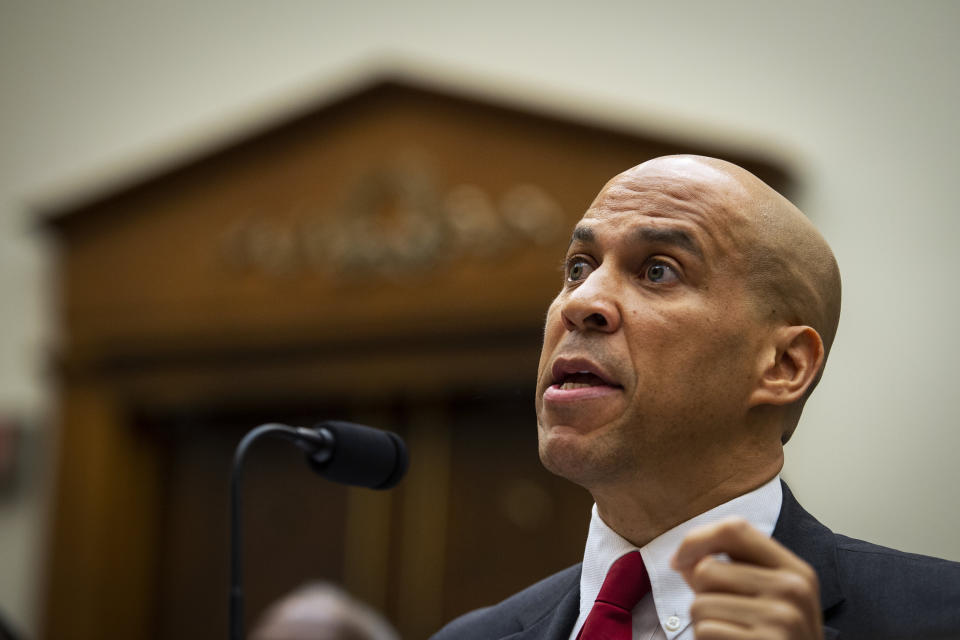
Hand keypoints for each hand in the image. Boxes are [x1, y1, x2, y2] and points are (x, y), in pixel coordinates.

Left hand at [671, 517, 822, 639]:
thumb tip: (683, 559)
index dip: (697, 539)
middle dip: (701, 594)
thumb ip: (729, 572)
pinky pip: (705, 631)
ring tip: (731, 633)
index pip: (735, 530)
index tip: (679, 560)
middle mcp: (792, 588)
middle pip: (707, 569)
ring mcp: (781, 618)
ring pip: (700, 604)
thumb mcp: (769, 598)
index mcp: (795, 569)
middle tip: (725, 616)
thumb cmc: (777, 638)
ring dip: (704, 623)